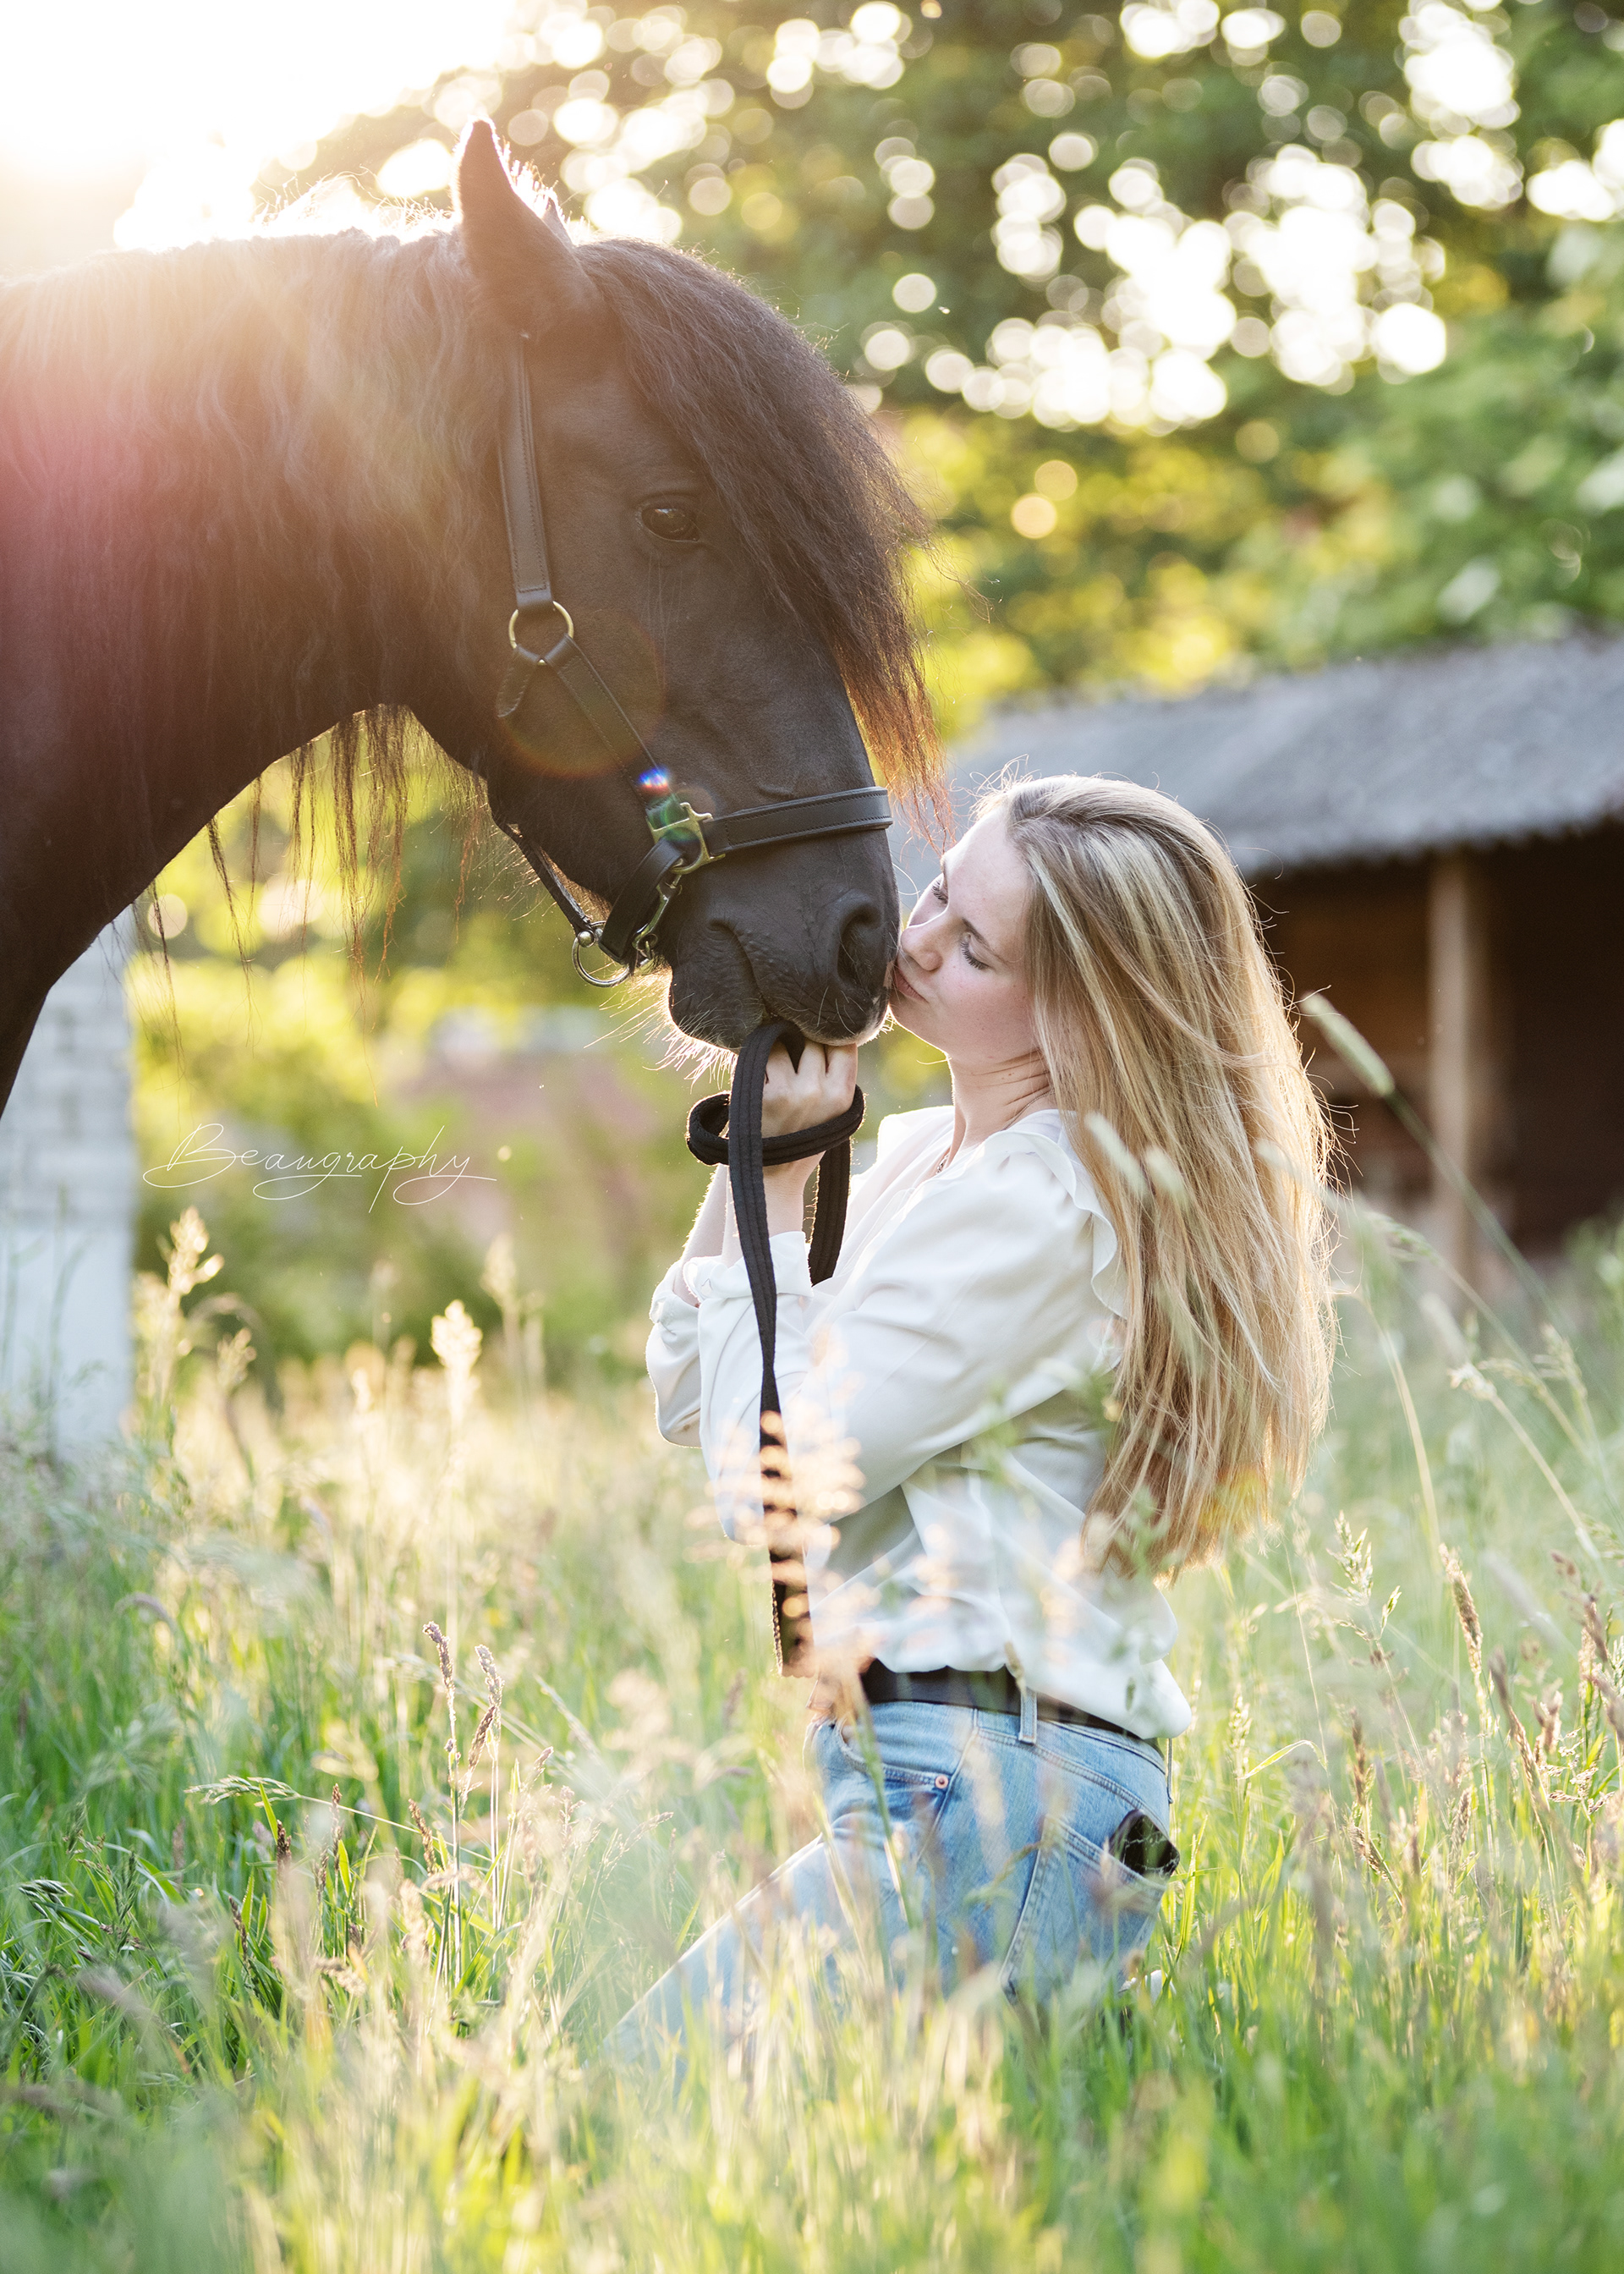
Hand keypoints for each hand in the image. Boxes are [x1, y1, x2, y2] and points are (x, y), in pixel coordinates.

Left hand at [719, 1041, 858, 1252]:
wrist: (771, 1178)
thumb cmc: (803, 1141)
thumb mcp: (834, 1114)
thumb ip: (834, 1078)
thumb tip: (827, 1031)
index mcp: (842, 1096)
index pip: (844, 1043)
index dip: (831, 1034)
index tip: (819, 1035)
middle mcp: (819, 1092)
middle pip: (812, 1040)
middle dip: (800, 1040)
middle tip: (790, 1053)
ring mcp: (790, 1092)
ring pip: (781, 1045)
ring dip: (774, 1049)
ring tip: (770, 1069)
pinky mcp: (762, 1095)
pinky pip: (757, 1059)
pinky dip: (753, 1061)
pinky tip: (754, 1076)